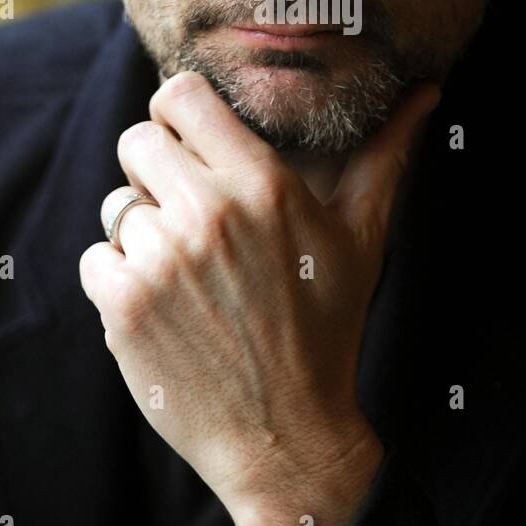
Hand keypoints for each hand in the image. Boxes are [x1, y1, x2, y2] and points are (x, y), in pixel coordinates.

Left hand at [79, 70, 439, 525]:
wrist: (286, 437)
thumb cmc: (328, 327)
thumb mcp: (363, 236)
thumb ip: (385, 154)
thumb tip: (428, 88)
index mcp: (264, 184)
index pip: (180, 95)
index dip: (179, 115)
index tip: (193, 146)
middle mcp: (208, 212)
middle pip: (136, 141)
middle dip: (156, 172)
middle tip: (191, 217)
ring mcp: (160, 259)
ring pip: (117, 205)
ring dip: (142, 234)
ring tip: (190, 276)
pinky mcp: (123, 303)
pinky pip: (97, 256)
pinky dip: (119, 280)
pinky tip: (166, 308)